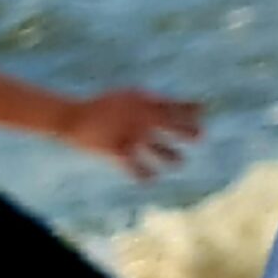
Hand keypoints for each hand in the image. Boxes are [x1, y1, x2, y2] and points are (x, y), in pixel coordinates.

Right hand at [60, 87, 203, 177]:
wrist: (73, 117)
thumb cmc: (103, 105)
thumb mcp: (128, 97)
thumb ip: (150, 102)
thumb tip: (174, 107)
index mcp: (142, 101)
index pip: (172, 105)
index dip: (189, 109)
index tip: (203, 111)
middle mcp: (139, 117)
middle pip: (170, 125)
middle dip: (186, 131)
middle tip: (200, 138)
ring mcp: (130, 134)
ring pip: (157, 149)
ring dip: (170, 157)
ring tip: (180, 162)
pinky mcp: (117, 150)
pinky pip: (135, 167)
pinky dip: (144, 174)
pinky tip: (151, 180)